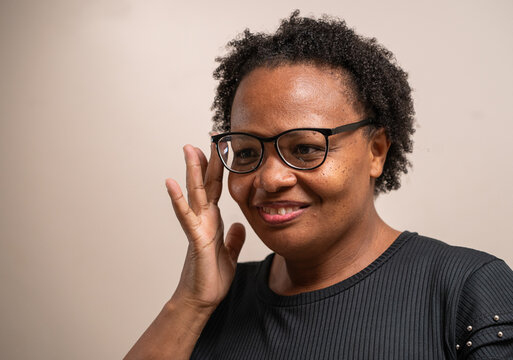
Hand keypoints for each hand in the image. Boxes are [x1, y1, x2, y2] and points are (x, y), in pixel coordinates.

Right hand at [165, 144, 245, 311]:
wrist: (203, 299)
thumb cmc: (212, 277)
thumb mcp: (230, 254)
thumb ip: (234, 238)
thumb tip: (240, 225)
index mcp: (213, 220)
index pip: (216, 189)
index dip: (218, 169)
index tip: (220, 149)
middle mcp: (203, 219)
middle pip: (205, 185)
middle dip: (206, 161)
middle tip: (206, 138)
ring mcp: (197, 227)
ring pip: (194, 194)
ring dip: (191, 171)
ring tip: (188, 149)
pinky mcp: (195, 239)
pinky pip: (186, 216)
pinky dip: (178, 199)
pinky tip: (171, 182)